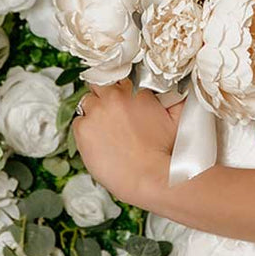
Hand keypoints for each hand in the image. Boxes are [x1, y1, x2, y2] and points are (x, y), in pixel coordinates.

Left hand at [71, 77, 177, 209]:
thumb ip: (173, 99)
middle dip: (104, 96)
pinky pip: (78, 122)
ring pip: (87, 102)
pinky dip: (85, 129)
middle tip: (111, 113)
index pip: (120, 79)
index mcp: (136, 91)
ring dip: (94, 112)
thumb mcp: (176, 119)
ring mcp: (96, 112)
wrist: (149, 177)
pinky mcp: (83, 129)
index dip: (121, 90)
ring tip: (104, 129)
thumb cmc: (163, 153)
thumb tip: (175, 89)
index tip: (122, 99)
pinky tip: (98, 141)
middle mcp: (114, 97)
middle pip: (100, 85)